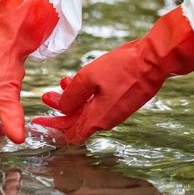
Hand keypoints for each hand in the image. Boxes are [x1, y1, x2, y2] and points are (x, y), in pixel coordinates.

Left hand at [33, 7, 193, 142]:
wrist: (154, 60)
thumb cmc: (123, 68)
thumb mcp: (88, 78)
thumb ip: (71, 96)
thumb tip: (61, 108)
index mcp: (97, 119)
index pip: (70, 134)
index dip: (52, 129)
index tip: (39, 122)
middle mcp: (107, 119)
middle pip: (77, 121)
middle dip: (60, 109)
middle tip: (46, 97)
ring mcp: (117, 109)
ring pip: (88, 109)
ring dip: (73, 98)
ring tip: (62, 82)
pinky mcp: (124, 99)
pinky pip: (100, 102)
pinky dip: (87, 94)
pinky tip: (81, 79)